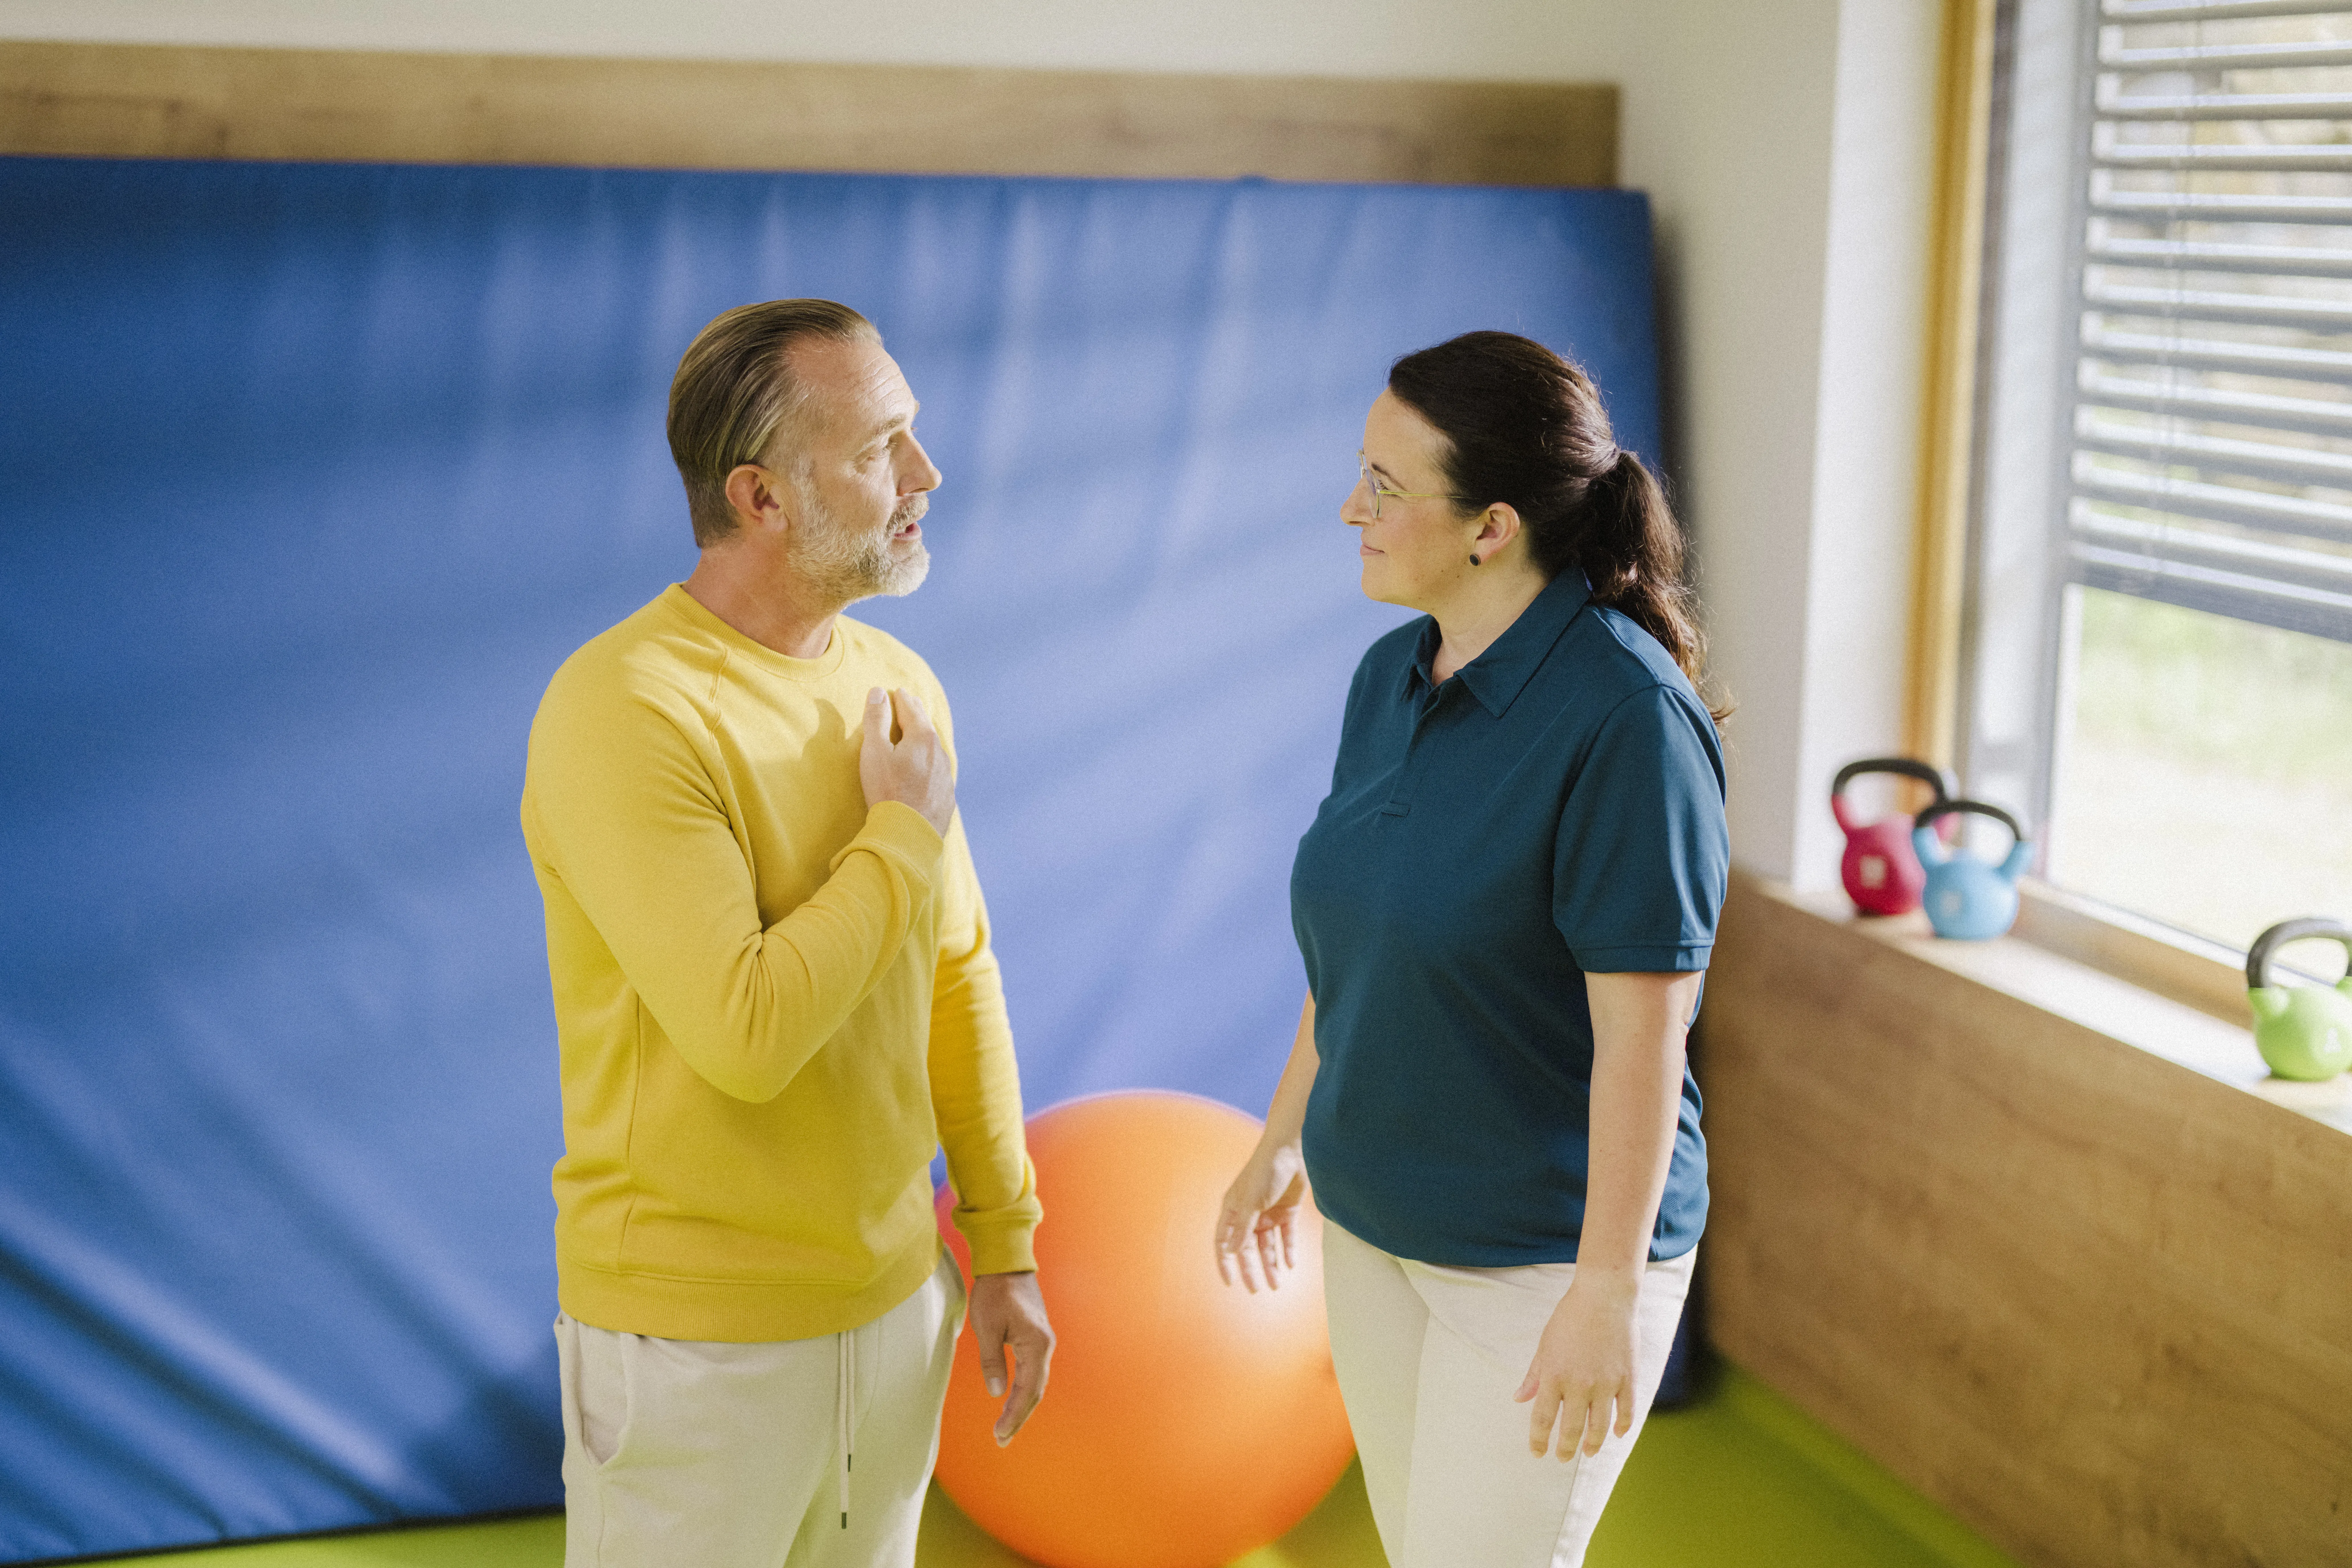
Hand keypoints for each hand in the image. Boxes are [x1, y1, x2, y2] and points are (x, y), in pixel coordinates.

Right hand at [859, 686, 954, 836]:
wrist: (909, 834)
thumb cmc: (887, 790)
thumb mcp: (874, 751)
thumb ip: (876, 719)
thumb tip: (878, 692)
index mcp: (923, 738)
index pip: (911, 710)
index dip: (901, 699)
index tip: (897, 692)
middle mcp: (939, 753)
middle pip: (926, 727)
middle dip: (916, 713)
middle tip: (909, 703)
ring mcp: (945, 776)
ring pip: (934, 749)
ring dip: (925, 738)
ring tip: (917, 732)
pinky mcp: (946, 795)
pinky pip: (937, 771)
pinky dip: (929, 762)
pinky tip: (926, 767)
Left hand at [967, 1270, 1053, 1445]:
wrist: (1007, 1264)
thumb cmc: (995, 1291)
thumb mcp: (986, 1327)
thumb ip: (992, 1361)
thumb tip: (996, 1393)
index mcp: (1036, 1344)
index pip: (1027, 1390)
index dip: (1013, 1414)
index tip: (999, 1434)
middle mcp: (1046, 1346)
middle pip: (1036, 1391)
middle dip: (1019, 1417)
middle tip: (1001, 1439)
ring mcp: (1043, 1342)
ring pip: (1036, 1383)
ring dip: (1022, 1406)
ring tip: (1006, 1428)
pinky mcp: (1037, 1338)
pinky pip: (1034, 1372)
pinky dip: (1024, 1391)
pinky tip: (1013, 1400)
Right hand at [1213, 1139, 1307, 1292]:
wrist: (1292, 1150)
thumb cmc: (1265, 1170)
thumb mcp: (1251, 1201)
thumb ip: (1243, 1228)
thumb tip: (1233, 1252)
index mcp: (1233, 1210)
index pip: (1224, 1241)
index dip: (1225, 1262)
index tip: (1229, 1282)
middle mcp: (1249, 1215)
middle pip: (1248, 1248)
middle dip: (1251, 1269)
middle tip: (1257, 1290)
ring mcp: (1268, 1214)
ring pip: (1268, 1246)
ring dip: (1272, 1264)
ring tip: (1277, 1284)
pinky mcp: (1287, 1212)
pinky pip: (1287, 1236)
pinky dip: (1288, 1251)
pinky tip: (1291, 1265)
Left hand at [1514, 1268, 1640, 1459]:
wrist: (1604, 1296)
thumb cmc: (1570, 1317)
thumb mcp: (1545, 1344)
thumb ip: (1534, 1375)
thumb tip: (1520, 1399)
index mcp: (1554, 1376)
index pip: (1543, 1419)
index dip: (1539, 1440)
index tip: (1538, 1453)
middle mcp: (1579, 1384)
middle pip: (1571, 1429)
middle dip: (1565, 1448)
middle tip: (1562, 1457)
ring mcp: (1606, 1384)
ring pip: (1600, 1427)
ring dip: (1593, 1444)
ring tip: (1589, 1453)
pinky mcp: (1627, 1378)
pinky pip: (1626, 1411)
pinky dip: (1621, 1426)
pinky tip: (1615, 1433)